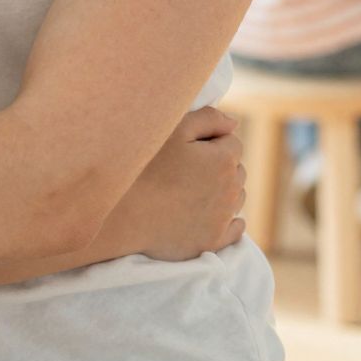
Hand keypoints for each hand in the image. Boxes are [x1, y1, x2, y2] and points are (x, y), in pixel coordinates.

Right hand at [113, 107, 246, 261]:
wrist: (124, 213)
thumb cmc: (146, 166)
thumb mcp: (175, 129)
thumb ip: (209, 119)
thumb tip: (233, 124)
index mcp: (224, 160)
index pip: (233, 142)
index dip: (212, 141)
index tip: (191, 147)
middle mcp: (231, 190)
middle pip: (236, 170)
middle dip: (220, 165)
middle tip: (190, 168)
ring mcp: (223, 219)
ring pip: (236, 197)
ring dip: (224, 191)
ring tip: (194, 190)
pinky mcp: (213, 242)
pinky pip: (235, 229)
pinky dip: (229, 220)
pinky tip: (214, 215)